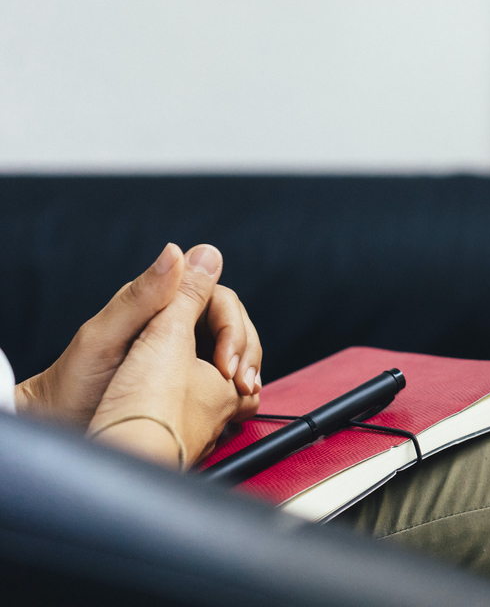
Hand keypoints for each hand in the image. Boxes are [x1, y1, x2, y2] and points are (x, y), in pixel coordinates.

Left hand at [16, 243, 262, 426]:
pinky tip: (238, 398)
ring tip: (246, 392)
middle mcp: (175, 322)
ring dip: (248, 365)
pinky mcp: (186, 376)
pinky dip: (237, 384)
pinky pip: (224, 372)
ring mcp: (182, 349)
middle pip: (232, 320)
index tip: (227, 362)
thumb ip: (143, 295)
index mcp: (160, 303)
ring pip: (235, 345)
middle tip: (242, 381)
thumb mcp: (105, 336)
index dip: (232, 326)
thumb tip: (179, 252)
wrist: (59, 420)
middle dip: (246, 348)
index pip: (217, 297)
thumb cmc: (74, 381)